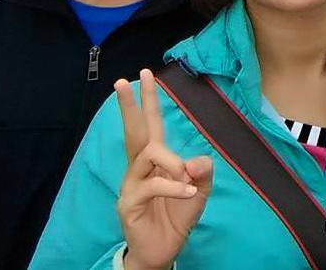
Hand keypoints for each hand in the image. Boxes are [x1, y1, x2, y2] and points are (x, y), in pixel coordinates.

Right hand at [116, 70, 212, 269]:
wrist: (163, 250)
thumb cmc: (177, 216)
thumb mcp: (198, 191)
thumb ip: (202, 172)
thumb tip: (195, 159)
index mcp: (154, 161)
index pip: (150, 125)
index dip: (148, 101)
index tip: (145, 74)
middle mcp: (138, 168)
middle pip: (134, 130)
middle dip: (130, 105)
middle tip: (123, 81)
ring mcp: (131, 185)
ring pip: (148, 154)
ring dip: (172, 161)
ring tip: (187, 179)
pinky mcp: (129, 204)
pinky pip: (152, 185)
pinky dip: (174, 187)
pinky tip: (187, 194)